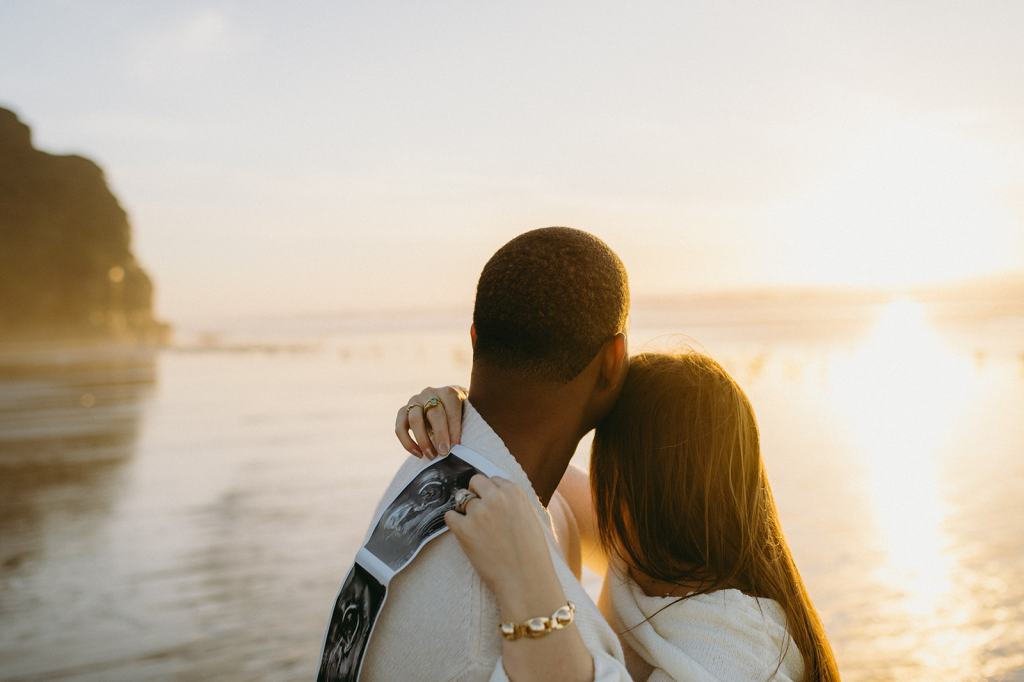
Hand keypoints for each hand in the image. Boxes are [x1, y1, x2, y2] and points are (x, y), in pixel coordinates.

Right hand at [394, 385, 466, 458]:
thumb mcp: (467, 413)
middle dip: (439, 435)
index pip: (451, 408)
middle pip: (433, 413)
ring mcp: (414, 401)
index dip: (454, 427)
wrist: (445, 406)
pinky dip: (408, 443)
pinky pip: (400, 428)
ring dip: (423, 440)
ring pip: (414, 420)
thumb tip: (461, 444)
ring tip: (431, 456)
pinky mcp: (403, 411)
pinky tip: (419, 454)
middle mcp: (430, 393)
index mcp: (449, 392)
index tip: (457, 445)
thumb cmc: (460, 413)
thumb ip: (466, 424)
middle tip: (444, 452)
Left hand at [444, 475, 561, 620]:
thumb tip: (497, 495)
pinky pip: (450, 516)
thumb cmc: (532, 553)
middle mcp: (495, 497)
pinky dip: (454, 523)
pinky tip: (464, 533)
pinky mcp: (464, 529)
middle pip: (475, 482)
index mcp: (514, 492)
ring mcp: (478, 512)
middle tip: (479, 512)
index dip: (491, 492)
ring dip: (466, 511)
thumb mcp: (529, 518)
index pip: (493, 480)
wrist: (525, 579)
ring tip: (477, 529)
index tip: (491, 504)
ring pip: (461, 500)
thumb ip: (513, 503)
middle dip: (475, 494)